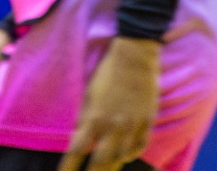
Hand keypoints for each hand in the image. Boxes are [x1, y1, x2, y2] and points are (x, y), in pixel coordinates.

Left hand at [57, 37, 161, 170]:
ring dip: (111, 166)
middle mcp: (113, 125)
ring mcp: (133, 124)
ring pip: (121, 157)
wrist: (135, 57)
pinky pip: (139, 145)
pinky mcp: (148, 120)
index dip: (68, 169)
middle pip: (100, 162)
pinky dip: (130, 153)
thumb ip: (85, 121)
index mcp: (94, 118)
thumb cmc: (107, 74)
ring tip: (106, 169)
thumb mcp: (89, 96)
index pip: (76, 152)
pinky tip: (124, 155)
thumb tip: (80, 140)